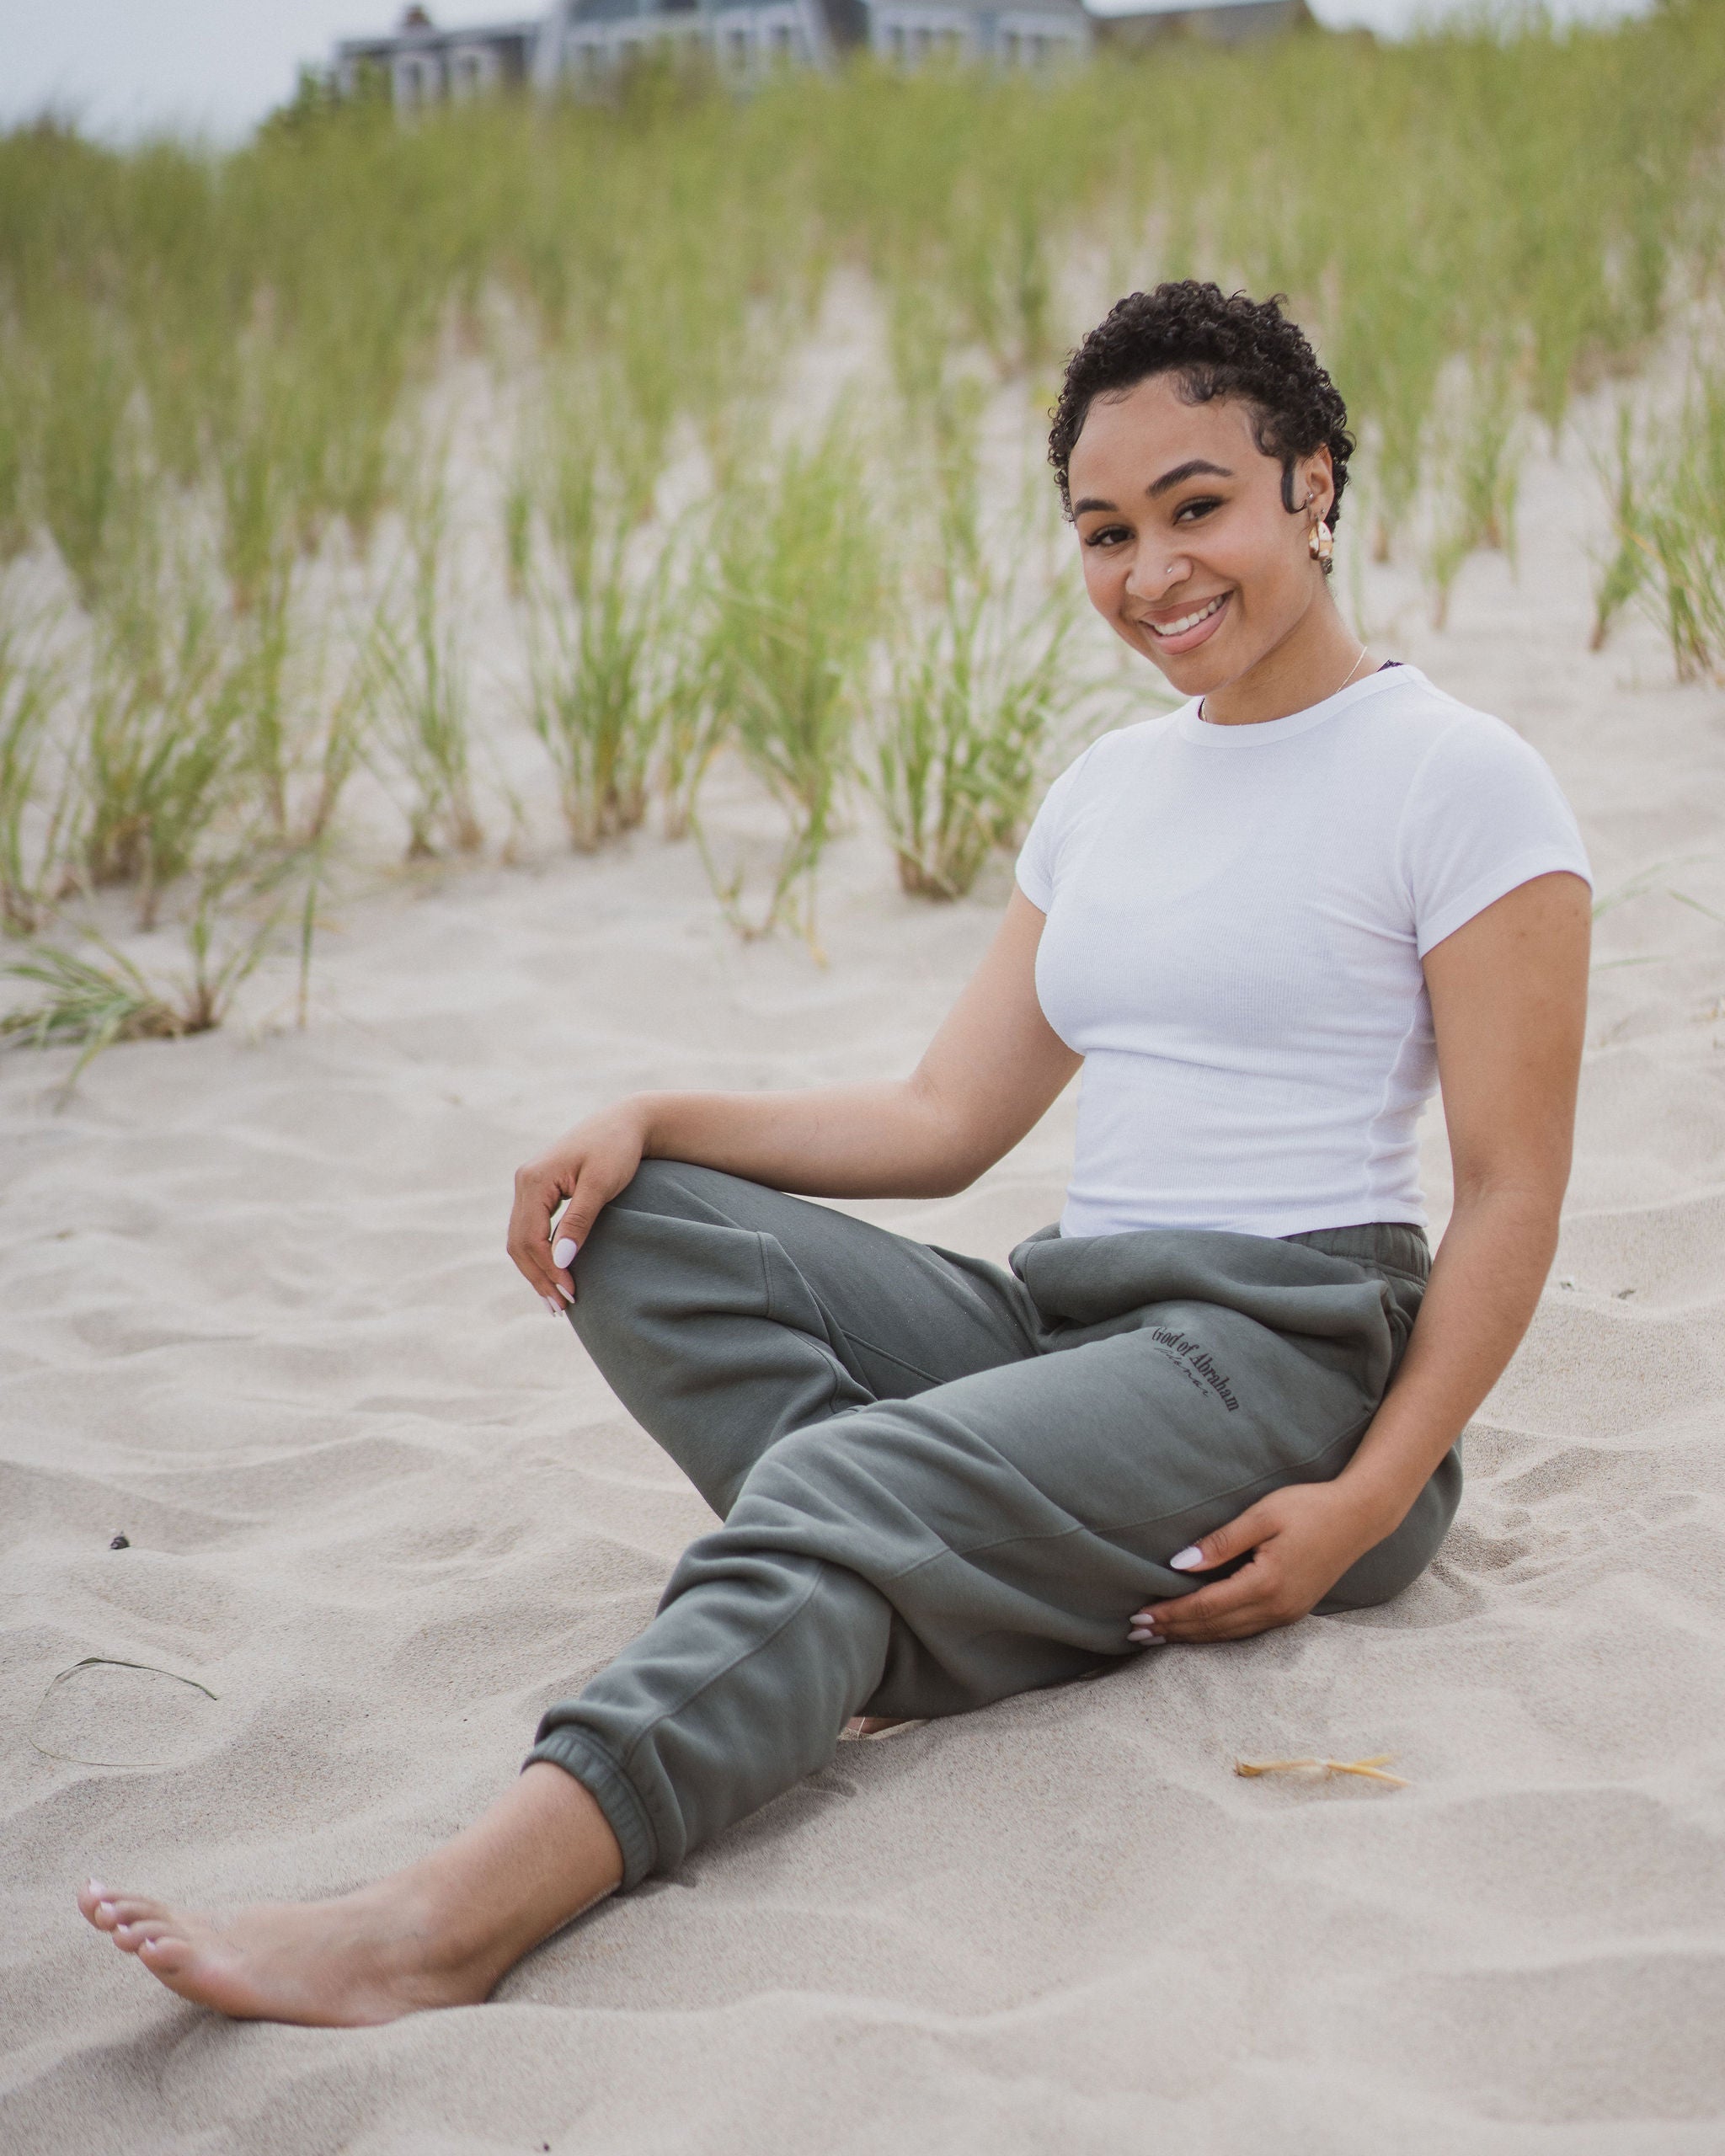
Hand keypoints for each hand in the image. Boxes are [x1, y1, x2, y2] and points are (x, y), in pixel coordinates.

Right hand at [507, 1103, 647, 1312]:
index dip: (548, 1270)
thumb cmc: (617, 1149)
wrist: (625, 1122)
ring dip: (536, 1271)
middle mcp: (524, 1182)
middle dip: (538, 1277)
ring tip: (556, 1300)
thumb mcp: (601, 1185)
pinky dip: (539, 1255)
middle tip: (562, 1308)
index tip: (571, 1293)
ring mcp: (528, 1186)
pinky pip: (530, 1230)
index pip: (530, 1238)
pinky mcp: (539, 1191)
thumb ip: (579, 1221)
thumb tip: (560, 1260)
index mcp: (534, 1179)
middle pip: (519, 1243)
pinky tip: (554, 1274)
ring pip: (520, 1239)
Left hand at [1128, 1482, 1380, 1645]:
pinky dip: (1215, 1632)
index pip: (1204, 1607)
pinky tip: (1198, 1629)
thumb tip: (1179, 1564)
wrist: (1360, 1516)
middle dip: (1173, 1630)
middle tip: (1136, 1632)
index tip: (1138, 1616)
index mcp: (1266, 1583)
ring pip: (1228, 1633)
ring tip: (1158, 1636)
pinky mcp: (1292, 1610)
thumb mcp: (1262, 1515)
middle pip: (1213, 1627)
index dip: (1170, 1613)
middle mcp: (1276, 1607)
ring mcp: (1286, 1613)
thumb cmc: (1309, 1507)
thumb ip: (1220, 1542)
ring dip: (1191, 1636)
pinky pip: (1244, 1629)